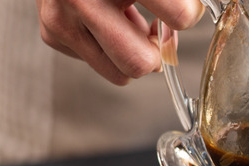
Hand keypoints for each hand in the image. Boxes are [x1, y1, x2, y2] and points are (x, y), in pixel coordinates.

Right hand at [36, 0, 204, 84]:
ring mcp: (62, 19)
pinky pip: (100, 64)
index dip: (188, 14)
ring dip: (134, 52)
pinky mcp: (52, 33)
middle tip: (158, 29)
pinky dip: (110, 46)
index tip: (187, 9)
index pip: (179, 16)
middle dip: (156, 51)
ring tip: (131, 20)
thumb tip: (196, 12)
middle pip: (140, 63)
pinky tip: (107, 17)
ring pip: (120, 73)